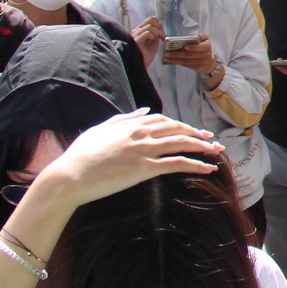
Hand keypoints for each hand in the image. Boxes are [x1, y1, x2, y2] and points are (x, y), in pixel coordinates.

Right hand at [40, 109, 222, 208]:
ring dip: (203, 147)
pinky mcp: (144, 168)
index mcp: (130, 124)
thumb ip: (122, 119)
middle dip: (197, 134)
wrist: (69, 176)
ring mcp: (143, 149)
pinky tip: (208, 169)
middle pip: (177, 129)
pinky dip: (196, 164)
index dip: (181, 125)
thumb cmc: (79, 157)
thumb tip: (143, 111)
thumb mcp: (99, 131)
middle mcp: (140, 133)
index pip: (163, 121)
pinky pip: (177, 163)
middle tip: (212, 140)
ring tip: (217, 152)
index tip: (192, 130)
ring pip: (182, 143)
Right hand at [131, 16, 163, 65]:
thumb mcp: (153, 43)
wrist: (140, 66)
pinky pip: (148, 32)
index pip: (151, 19)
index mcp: (139, 31)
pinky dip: (153, 37)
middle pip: (151, 19)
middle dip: (160, 27)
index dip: (160, 24)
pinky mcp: (136, 40)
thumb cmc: (145, 56)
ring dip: (158, 33)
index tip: (163, 34)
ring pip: (150, 26)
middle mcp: (135, 31)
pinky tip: (152, 42)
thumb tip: (160, 28)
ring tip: (159, 41)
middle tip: (163, 37)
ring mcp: (135, 35)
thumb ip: (155, 34)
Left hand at [160, 34, 215, 72]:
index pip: (200, 47)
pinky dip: (178, 63)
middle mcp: (206, 55)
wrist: (210, 63)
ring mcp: (201, 63)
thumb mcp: (206, 41)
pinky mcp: (197, 68)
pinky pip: (186, 65)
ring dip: (175, 59)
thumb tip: (197, 36)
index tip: (184, 47)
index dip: (193, 47)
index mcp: (207, 46)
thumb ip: (202, 36)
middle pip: (190, 55)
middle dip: (177, 54)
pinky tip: (172, 61)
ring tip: (167, 57)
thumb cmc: (205, 49)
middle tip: (167, 53)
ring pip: (186, 61)